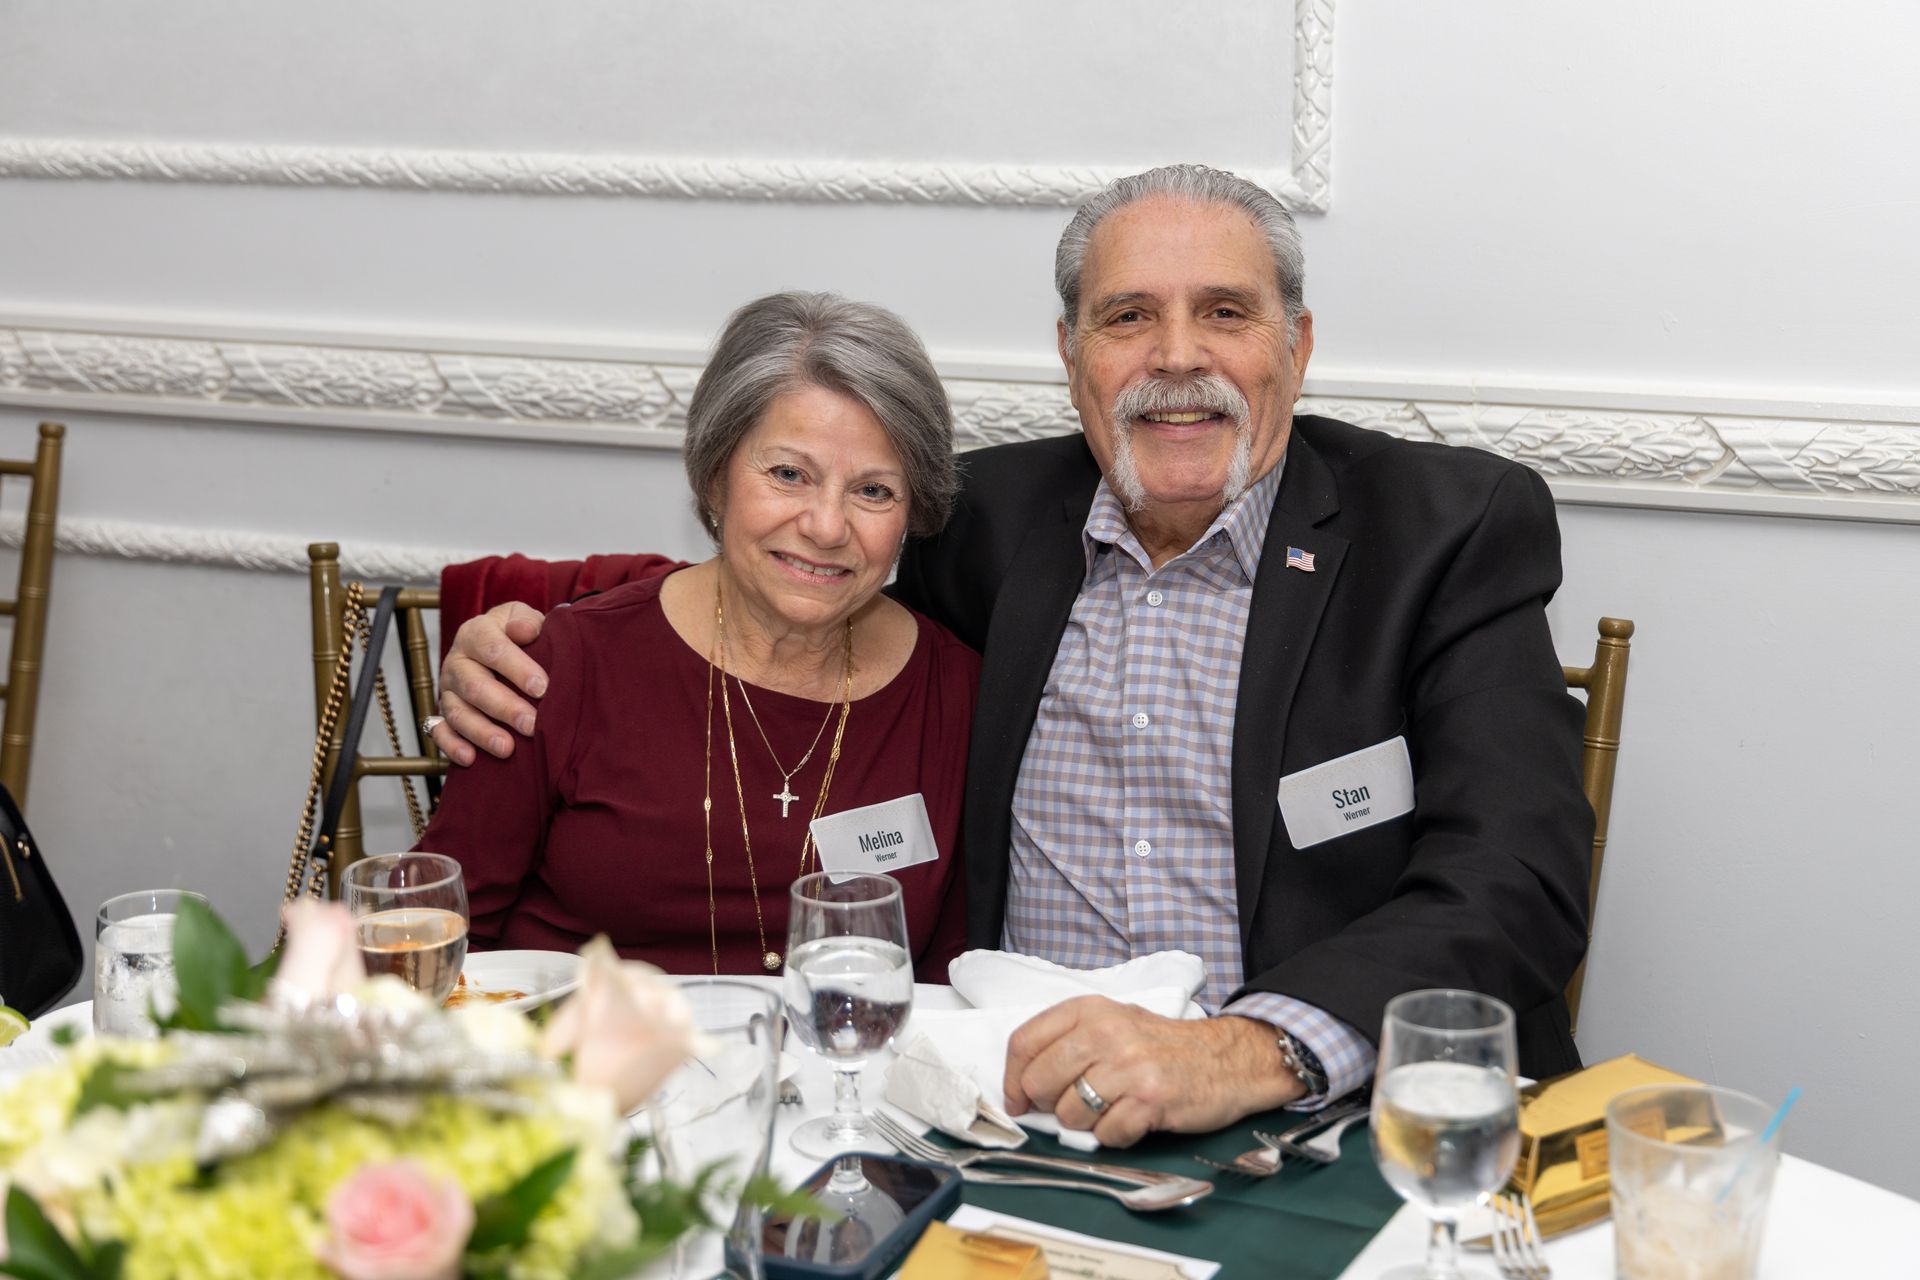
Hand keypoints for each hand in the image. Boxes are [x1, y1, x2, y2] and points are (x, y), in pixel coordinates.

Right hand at [430, 602, 549, 764]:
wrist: (497, 647)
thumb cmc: (517, 636)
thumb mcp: (522, 618)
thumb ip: (525, 620)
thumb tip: (526, 630)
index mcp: (475, 634)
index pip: (492, 649)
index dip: (517, 668)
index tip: (542, 688)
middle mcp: (456, 662)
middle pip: (475, 686)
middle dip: (505, 707)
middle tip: (532, 724)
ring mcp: (447, 690)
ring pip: (458, 713)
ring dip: (482, 732)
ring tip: (508, 749)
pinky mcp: (442, 713)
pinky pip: (440, 732)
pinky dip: (452, 746)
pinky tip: (471, 759)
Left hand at [1001, 997, 1305, 1147]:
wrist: (1228, 1059)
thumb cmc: (1162, 1046)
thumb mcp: (1113, 1023)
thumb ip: (1068, 1043)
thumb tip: (1022, 1086)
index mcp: (1089, 1009)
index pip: (1024, 1043)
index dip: (1013, 1079)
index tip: (1019, 1100)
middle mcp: (1105, 1032)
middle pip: (1039, 1083)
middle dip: (1050, 1105)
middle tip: (1076, 1105)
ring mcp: (1128, 1066)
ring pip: (1070, 1114)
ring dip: (1086, 1123)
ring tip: (1113, 1108)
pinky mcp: (1149, 1099)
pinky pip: (1106, 1135)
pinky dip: (1116, 1136)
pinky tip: (1134, 1119)